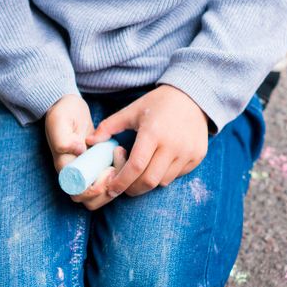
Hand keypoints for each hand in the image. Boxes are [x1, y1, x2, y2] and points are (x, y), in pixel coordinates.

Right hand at [45, 94, 126, 210]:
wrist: (69, 106)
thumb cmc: (62, 113)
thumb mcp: (58, 121)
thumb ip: (62, 138)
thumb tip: (77, 151)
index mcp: (65, 169)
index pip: (78, 193)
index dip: (95, 189)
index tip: (107, 171)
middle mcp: (75, 175)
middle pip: (90, 201)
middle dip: (107, 192)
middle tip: (116, 170)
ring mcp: (87, 172)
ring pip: (101, 195)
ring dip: (114, 185)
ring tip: (119, 160)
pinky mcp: (97, 166)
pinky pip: (109, 181)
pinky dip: (119, 175)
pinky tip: (121, 155)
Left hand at [86, 85, 208, 198]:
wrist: (193, 97)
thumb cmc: (158, 104)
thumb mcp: (132, 111)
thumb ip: (109, 126)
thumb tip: (89, 142)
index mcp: (152, 133)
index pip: (135, 167)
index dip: (122, 182)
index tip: (112, 189)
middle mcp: (172, 145)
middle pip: (149, 181)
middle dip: (133, 189)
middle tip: (124, 187)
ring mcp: (187, 152)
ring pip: (163, 181)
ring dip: (149, 182)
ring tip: (141, 173)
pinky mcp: (197, 157)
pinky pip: (177, 175)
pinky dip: (165, 176)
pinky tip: (159, 164)